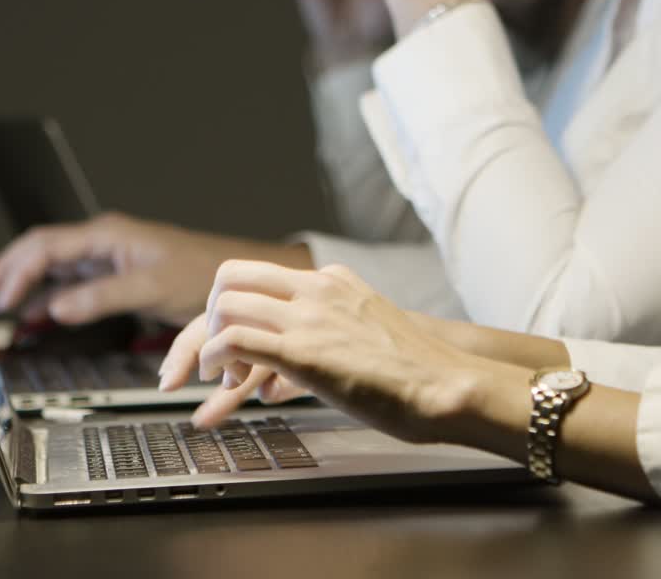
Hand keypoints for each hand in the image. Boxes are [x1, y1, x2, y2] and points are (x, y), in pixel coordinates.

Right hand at [0, 212, 312, 326]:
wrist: (235, 277)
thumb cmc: (201, 273)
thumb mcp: (151, 287)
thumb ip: (101, 296)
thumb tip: (55, 307)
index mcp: (107, 235)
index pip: (45, 245)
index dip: (14, 269)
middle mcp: (104, 241)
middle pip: (42, 251)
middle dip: (10, 271)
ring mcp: (110, 257)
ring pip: (55, 266)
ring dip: (26, 284)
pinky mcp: (119, 275)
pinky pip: (73, 282)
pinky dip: (50, 296)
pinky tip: (36, 315)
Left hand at [166, 259, 505, 442]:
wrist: (450, 385)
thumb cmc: (419, 376)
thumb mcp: (369, 335)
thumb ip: (330, 338)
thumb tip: (285, 373)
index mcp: (335, 280)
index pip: (262, 277)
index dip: (233, 308)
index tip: (225, 342)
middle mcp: (318, 287)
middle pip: (232, 275)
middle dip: (210, 314)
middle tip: (214, 354)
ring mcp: (309, 315)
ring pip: (227, 302)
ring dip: (210, 341)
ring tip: (221, 377)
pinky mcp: (303, 350)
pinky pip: (234, 338)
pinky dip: (215, 358)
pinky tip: (221, 381)